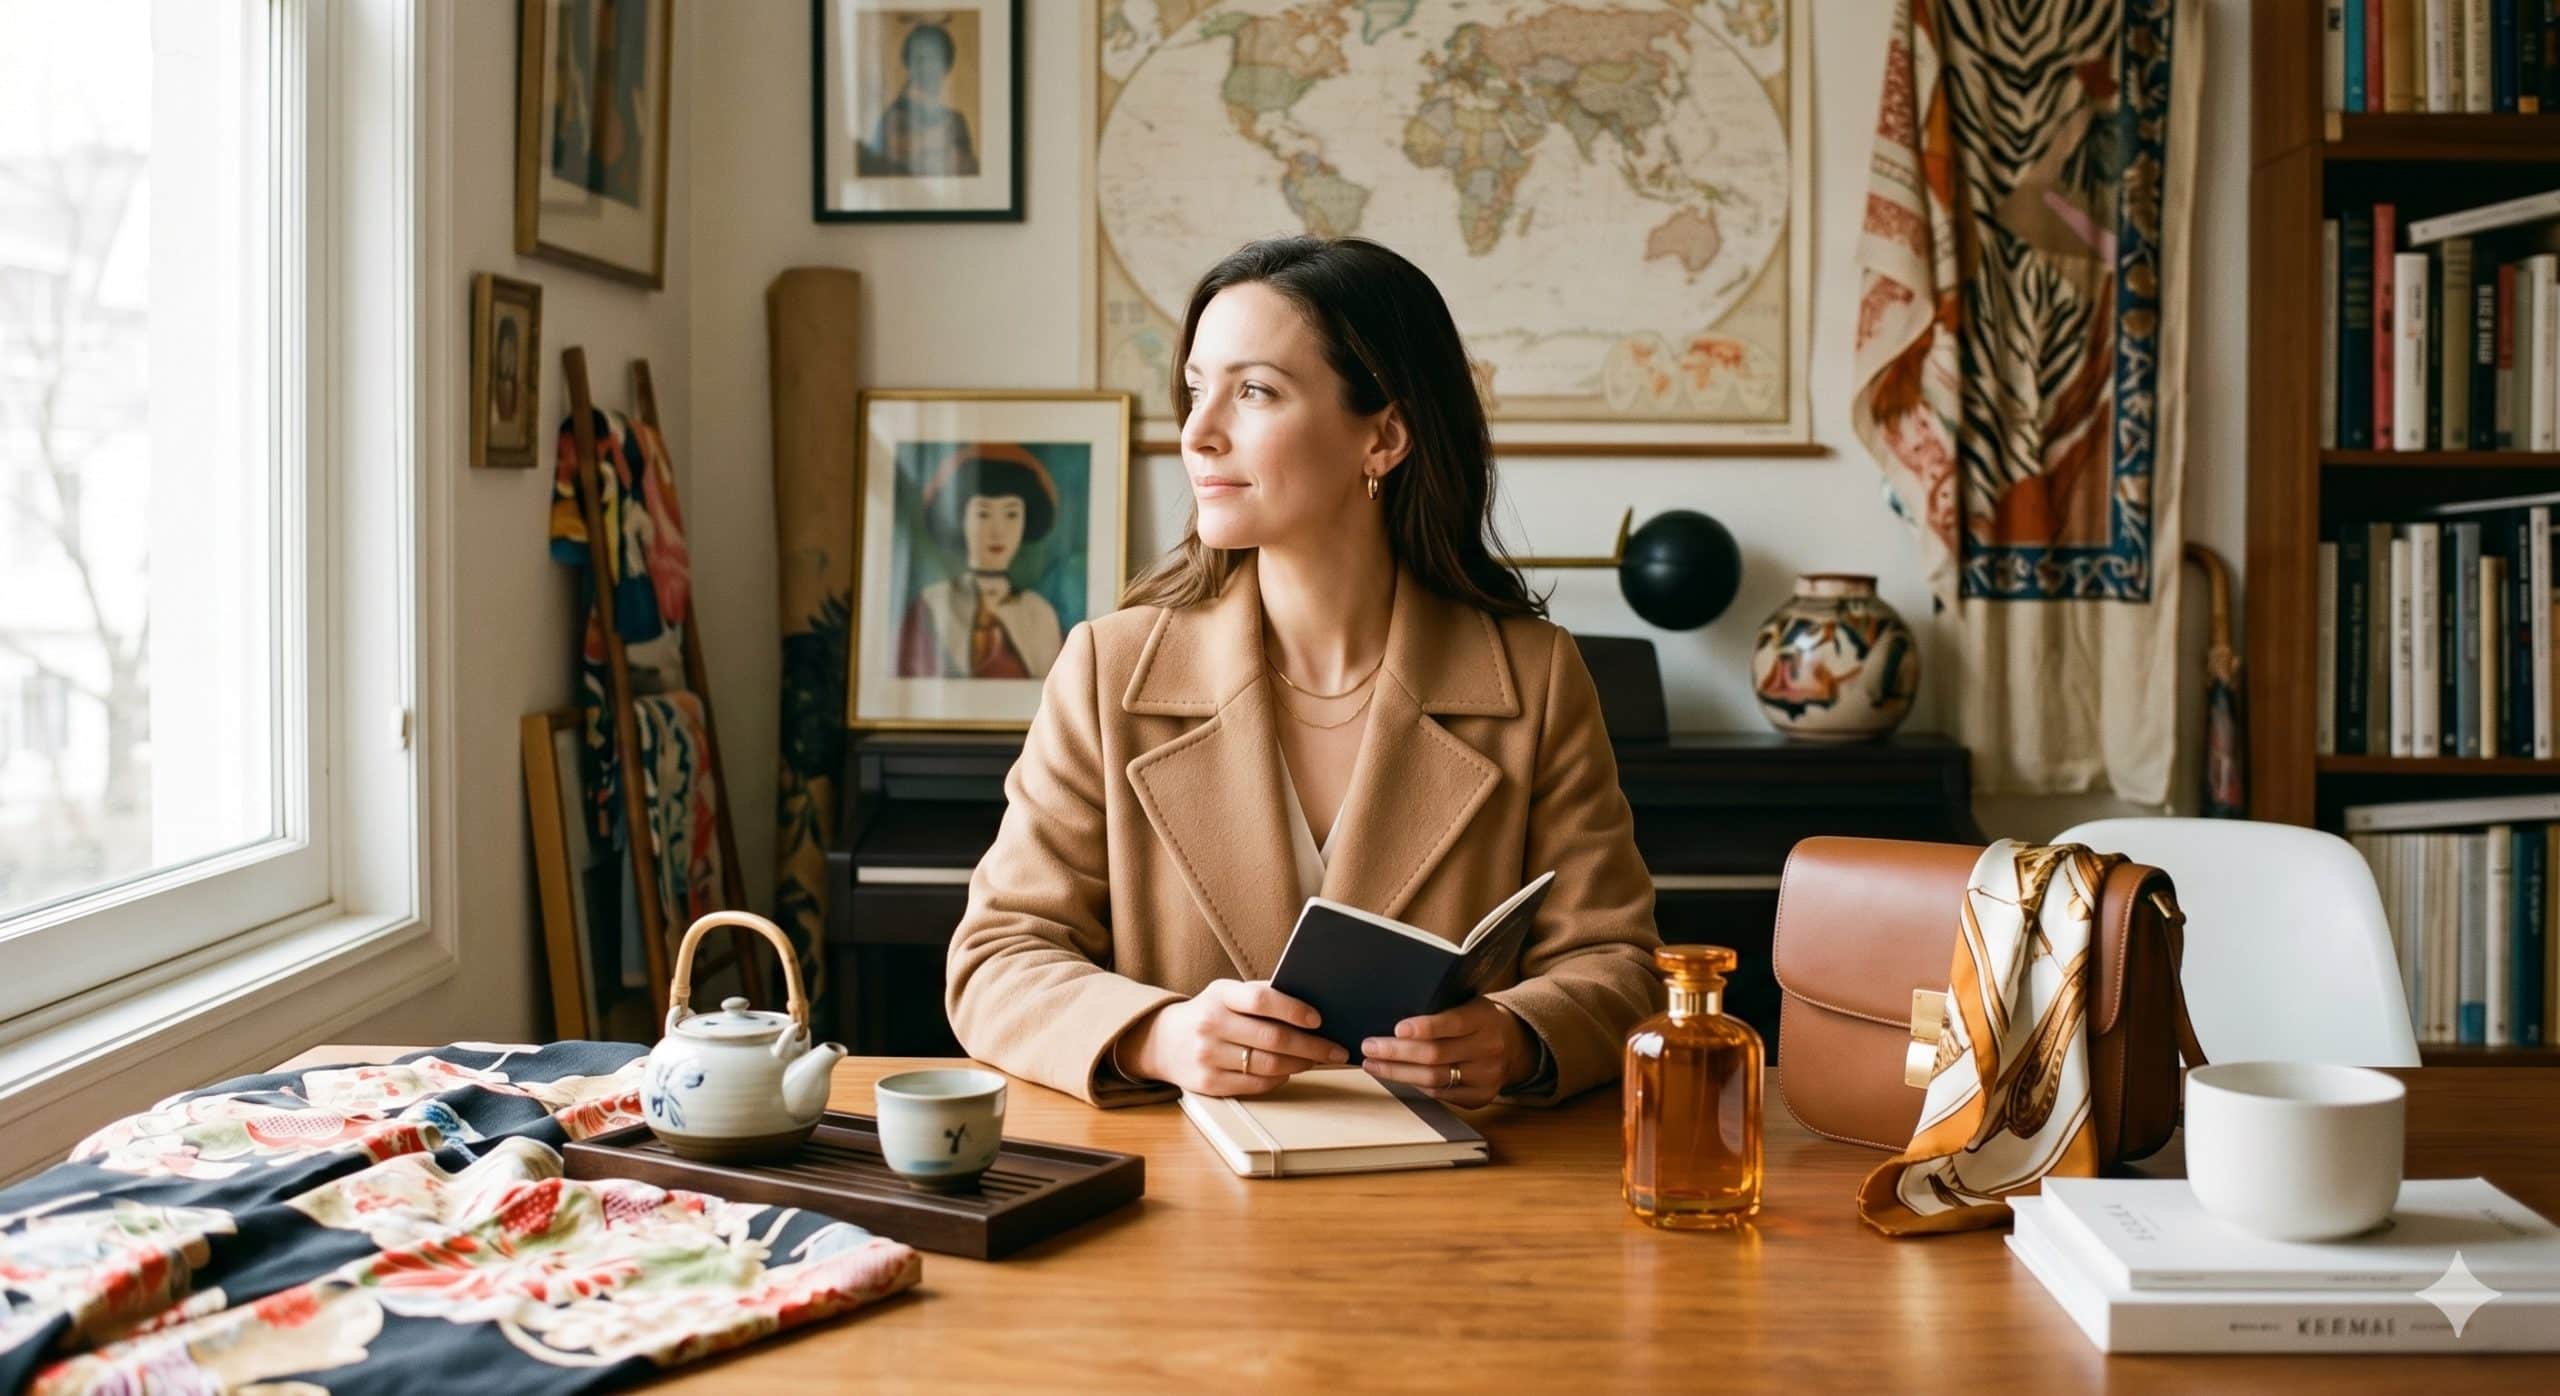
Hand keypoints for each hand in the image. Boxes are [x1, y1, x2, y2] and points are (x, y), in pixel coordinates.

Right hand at [1120, 979, 1347, 1096]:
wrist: (1163, 1041)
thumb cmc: (1210, 1012)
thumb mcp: (1228, 994)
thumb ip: (1262, 995)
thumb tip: (1313, 1004)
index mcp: (1220, 994)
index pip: (1261, 1000)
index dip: (1293, 1009)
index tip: (1318, 1019)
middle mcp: (1211, 1024)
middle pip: (1272, 1038)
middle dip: (1311, 1046)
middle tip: (1334, 1049)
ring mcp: (1207, 1055)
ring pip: (1267, 1065)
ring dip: (1299, 1064)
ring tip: (1315, 1060)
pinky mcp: (1208, 1083)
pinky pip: (1255, 1084)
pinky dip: (1279, 1079)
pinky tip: (1289, 1072)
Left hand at [1360, 997, 1531, 1108]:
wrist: (1516, 1043)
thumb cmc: (1479, 1018)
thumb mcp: (1468, 1003)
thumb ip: (1441, 1009)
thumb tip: (1394, 1020)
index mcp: (1484, 1019)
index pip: (1452, 1024)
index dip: (1424, 1027)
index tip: (1396, 1028)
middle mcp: (1489, 1049)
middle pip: (1436, 1055)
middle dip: (1397, 1053)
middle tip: (1369, 1047)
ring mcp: (1486, 1076)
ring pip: (1434, 1079)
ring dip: (1398, 1073)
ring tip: (1373, 1064)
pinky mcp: (1480, 1097)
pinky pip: (1440, 1094)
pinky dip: (1415, 1086)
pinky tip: (1397, 1076)